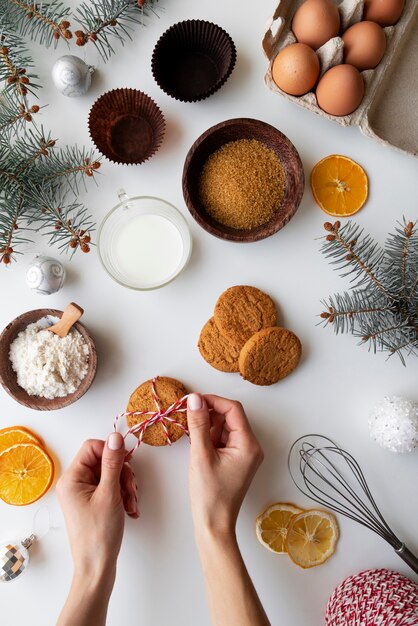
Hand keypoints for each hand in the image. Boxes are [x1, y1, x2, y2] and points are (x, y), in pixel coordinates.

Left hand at [56, 433, 138, 581]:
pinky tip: (129, 509)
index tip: (127, 463)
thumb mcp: (109, 494)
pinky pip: (111, 487)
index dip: (112, 452)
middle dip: (122, 474)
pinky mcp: (92, 502)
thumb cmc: (99, 534)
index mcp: (71, 478)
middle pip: (104, 461)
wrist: (97, 567)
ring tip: (131, 504)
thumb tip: (115, 437)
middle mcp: (74, 482)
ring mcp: (83, 493)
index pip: (92, 447)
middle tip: (131, 490)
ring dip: (126, 487)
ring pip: (111, 474)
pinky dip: (123, 495)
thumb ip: (113, 463)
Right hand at [187, 393, 262, 536]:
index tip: (192, 401)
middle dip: (209, 413)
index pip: (233, 409)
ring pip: (225, 428)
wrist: (214, 525)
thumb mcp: (201, 455)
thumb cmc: (209, 495)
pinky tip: (196, 442)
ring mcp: (244, 454)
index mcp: (248, 444)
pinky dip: (210, 437)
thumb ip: (198, 424)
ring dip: (208, 425)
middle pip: (230, 417)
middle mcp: (251, 447)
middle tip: (187, 414)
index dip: (213, 401)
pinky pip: (224, 440)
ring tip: (190, 432)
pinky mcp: (236, 461)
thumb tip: (194, 399)